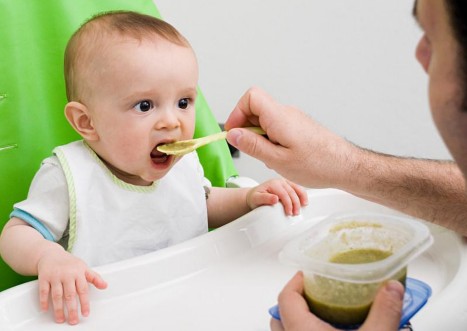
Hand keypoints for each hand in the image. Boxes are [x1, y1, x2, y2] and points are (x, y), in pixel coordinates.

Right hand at [37, 248, 106, 324]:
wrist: (51, 254)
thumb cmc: (70, 263)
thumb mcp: (84, 268)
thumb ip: (94, 278)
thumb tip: (105, 286)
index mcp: (78, 272)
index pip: (83, 290)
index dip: (85, 303)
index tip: (86, 314)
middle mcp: (67, 275)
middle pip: (70, 295)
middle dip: (72, 309)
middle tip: (74, 321)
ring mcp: (55, 276)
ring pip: (57, 295)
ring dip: (58, 309)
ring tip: (61, 320)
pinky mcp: (44, 277)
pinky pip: (43, 291)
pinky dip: (44, 301)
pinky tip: (45, 310)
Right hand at [225, 87, 360, 188]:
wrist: (345, 166)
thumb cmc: (318, 164)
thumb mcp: (277, 160)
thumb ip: (252, 145)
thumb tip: (233, 135)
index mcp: (279, 117)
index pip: (251, 97)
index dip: (237, 113)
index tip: (234, 133)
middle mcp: (286, 113)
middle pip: (255, 109)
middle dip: (247, 129)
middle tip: (252, 150)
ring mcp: (293, 119)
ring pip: (265, 120)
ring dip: (260, 137)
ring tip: (270, 157)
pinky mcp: (298, 127)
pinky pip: (276, 128)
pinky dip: (271, 141)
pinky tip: (280, 157)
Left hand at [247, 178, 307, 215]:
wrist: (254, 195)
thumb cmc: (255, 198)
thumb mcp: (256, 199)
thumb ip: (265, 198)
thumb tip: (276, 199)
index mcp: (273, 183)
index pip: (284, 194)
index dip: (288, 204)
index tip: (289, 213)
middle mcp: (280, 181)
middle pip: (292, 192)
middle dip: (295, 203)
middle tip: (295, 214)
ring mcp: (285, 182)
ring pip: (297, 188)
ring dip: (302, 198)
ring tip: (303, 207)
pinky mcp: (288, 185)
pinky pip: (298, 188)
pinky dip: (302, 194)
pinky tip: (304, 201)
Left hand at [270, 272, 403, 330]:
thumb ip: (384, 311)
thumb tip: (393, 288)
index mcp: (300, 330)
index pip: (285, 296)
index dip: (296, 280)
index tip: (310, 273)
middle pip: (280, 314)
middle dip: (296, 301)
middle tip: (316, 293)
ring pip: (286, 330)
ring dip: (297, 319)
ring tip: (319, 314)